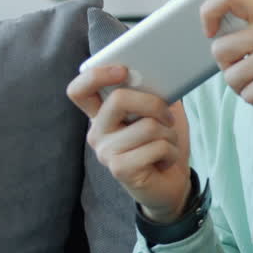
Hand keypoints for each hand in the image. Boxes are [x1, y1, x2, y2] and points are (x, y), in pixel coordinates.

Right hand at [66, 65, 191, 222]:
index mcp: (102, 114)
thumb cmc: (164, 141)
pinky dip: (171, 152)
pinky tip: (165, 160)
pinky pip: (157, 147)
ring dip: (170, 134)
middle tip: (168, 117)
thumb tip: (162, 72)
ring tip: (167, 144)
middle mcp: (97, 132)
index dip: (96, 75)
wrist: (173, 182)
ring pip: (148, 126)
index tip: (123, 70)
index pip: (79, 90)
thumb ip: (154, 91)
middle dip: (154, 103)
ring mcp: (106, 152)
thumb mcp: (161, 111)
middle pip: (118, 99)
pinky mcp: (120, 169)